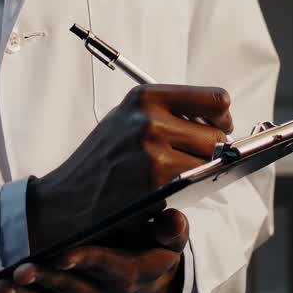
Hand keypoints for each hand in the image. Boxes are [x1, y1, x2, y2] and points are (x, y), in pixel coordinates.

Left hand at [0, 208, 188, 292]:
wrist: (149, 289)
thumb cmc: (154, 254)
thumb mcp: (169, 242)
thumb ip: (171, 231)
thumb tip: (173, 219)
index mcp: (124, 273)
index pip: (103, 265)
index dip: (83, 261)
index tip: (62, 256)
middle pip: (69, 288)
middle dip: (43, 279)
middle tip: (18, 270)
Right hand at [26, 84, 232, 251]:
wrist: (70, 196)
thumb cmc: (104, 158)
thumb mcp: (127, 118)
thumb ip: (167, 112)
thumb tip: (217, 119)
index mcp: (145, 96)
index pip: (214, 99)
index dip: (222, 117)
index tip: (218, 127)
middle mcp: (150, 118)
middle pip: (217, 134)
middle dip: (213, 150)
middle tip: (193, 159)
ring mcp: (154, 150)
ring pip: (211, 161)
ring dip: (202, 171)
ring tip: (176, 174)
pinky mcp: (158, 182)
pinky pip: (197, 183)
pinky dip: (191, 188)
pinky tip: (168, 189)